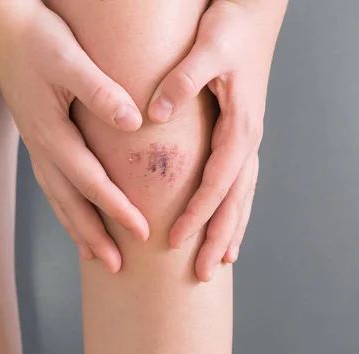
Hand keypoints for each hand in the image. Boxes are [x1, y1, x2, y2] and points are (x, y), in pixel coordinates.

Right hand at [0, 2, 149, 272]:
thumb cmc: (35, 37)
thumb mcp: (70, 59)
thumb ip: (101, 92)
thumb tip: (134, 124)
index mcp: (51, 132)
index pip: (91, 182)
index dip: (117, 209)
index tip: (142, 232)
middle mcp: (42, 146)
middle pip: (70, 202)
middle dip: (94, 236)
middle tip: (117, 267)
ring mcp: (36, 143)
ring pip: (58, 197)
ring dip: (77, 227)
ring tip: (94, 254)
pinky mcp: (37, 135)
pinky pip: (52, 182)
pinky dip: (65, 205)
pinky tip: (74, 211)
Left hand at [147, 0, 287, 280]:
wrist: (252, 13)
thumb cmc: (229, 29)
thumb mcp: (206, 48)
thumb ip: (182, 80)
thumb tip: (155, 116)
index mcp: (239, 126)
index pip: (218, 181)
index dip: (199, 213)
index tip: (177, 240)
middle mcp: (247, 140)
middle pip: (235, 201)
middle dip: (219, 238)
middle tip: (204, 274)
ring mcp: (246, 141)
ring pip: (242, 197)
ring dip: (230, 231)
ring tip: (220, 263)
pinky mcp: (239, 136)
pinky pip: (240, 184)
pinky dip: (234, 210)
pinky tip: (227, 227)